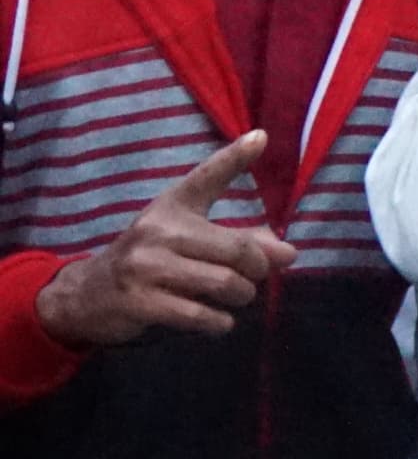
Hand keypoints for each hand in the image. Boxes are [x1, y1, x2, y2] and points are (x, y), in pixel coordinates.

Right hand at [31, 131, 290, 348]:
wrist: (87, 294)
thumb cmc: (151, 258)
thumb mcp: (187, 235)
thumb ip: (239, 238)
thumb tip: (289, 254)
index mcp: (173, 207)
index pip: (207, 177)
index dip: (234, 156)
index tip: (261, 137)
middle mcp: (158, 231)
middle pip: (236, 249)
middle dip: (258, 269)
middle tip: (255, 277)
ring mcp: (145, 267)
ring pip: (222, 283)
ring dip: (241, 296)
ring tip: (238, 297)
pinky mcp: (138, 302)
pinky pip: (197, 314)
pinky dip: (219, 322)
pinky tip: (221, 321)